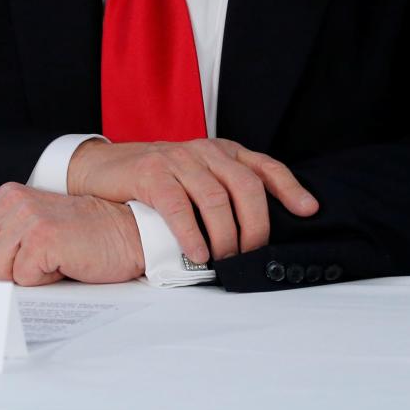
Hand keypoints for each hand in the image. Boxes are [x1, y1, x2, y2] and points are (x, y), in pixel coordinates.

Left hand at [0, 183, 144, 285]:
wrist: (128, 232)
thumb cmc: (84, 236)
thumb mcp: (32, 232)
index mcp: (6, 197)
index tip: (25, 256)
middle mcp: (12, 202)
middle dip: (8, 271)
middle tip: (42, 258)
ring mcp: (26, 218)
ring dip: (27, 276)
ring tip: (54, 258)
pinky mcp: (42, 238)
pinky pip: (22, 279)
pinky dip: (45, 280)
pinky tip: (65, 262)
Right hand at [66, 139, 317, 264]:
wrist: (101, 168)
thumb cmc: (154, 180)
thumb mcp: (195, 177)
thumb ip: (224, 191)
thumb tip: (259, 232)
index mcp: (220, 152)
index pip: (263, 166)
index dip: (289, 187)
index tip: (308, 211)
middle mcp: (202, 151)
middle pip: (245, 186)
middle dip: (256, 225)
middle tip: (253, 254)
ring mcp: (176, 159)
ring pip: (215, 198)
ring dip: (226, 235)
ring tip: (225, 259)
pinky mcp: (150, 173)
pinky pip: (177, 205)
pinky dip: (191, 234)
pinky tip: (197, 254)